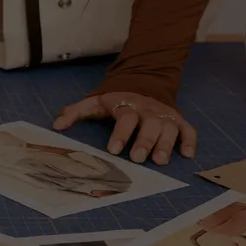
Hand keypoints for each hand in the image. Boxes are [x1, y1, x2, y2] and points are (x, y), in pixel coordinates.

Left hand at [53, 92, 196, 164]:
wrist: (142, 84)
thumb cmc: (114, 101)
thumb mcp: (94, 102)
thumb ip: (75, 112)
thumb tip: (56, 125)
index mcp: (127, 105)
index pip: (125, 118)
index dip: (120, 133)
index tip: (113, 149)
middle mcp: (148, 110)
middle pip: (150, 124)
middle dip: (145, 142)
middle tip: (138, 158)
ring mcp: (165, 115)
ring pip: (169, 128)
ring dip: (167, 144)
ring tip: (160, 161)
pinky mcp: (178, 119)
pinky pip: (188, 129)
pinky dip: (190, 141)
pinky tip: (187, 154)